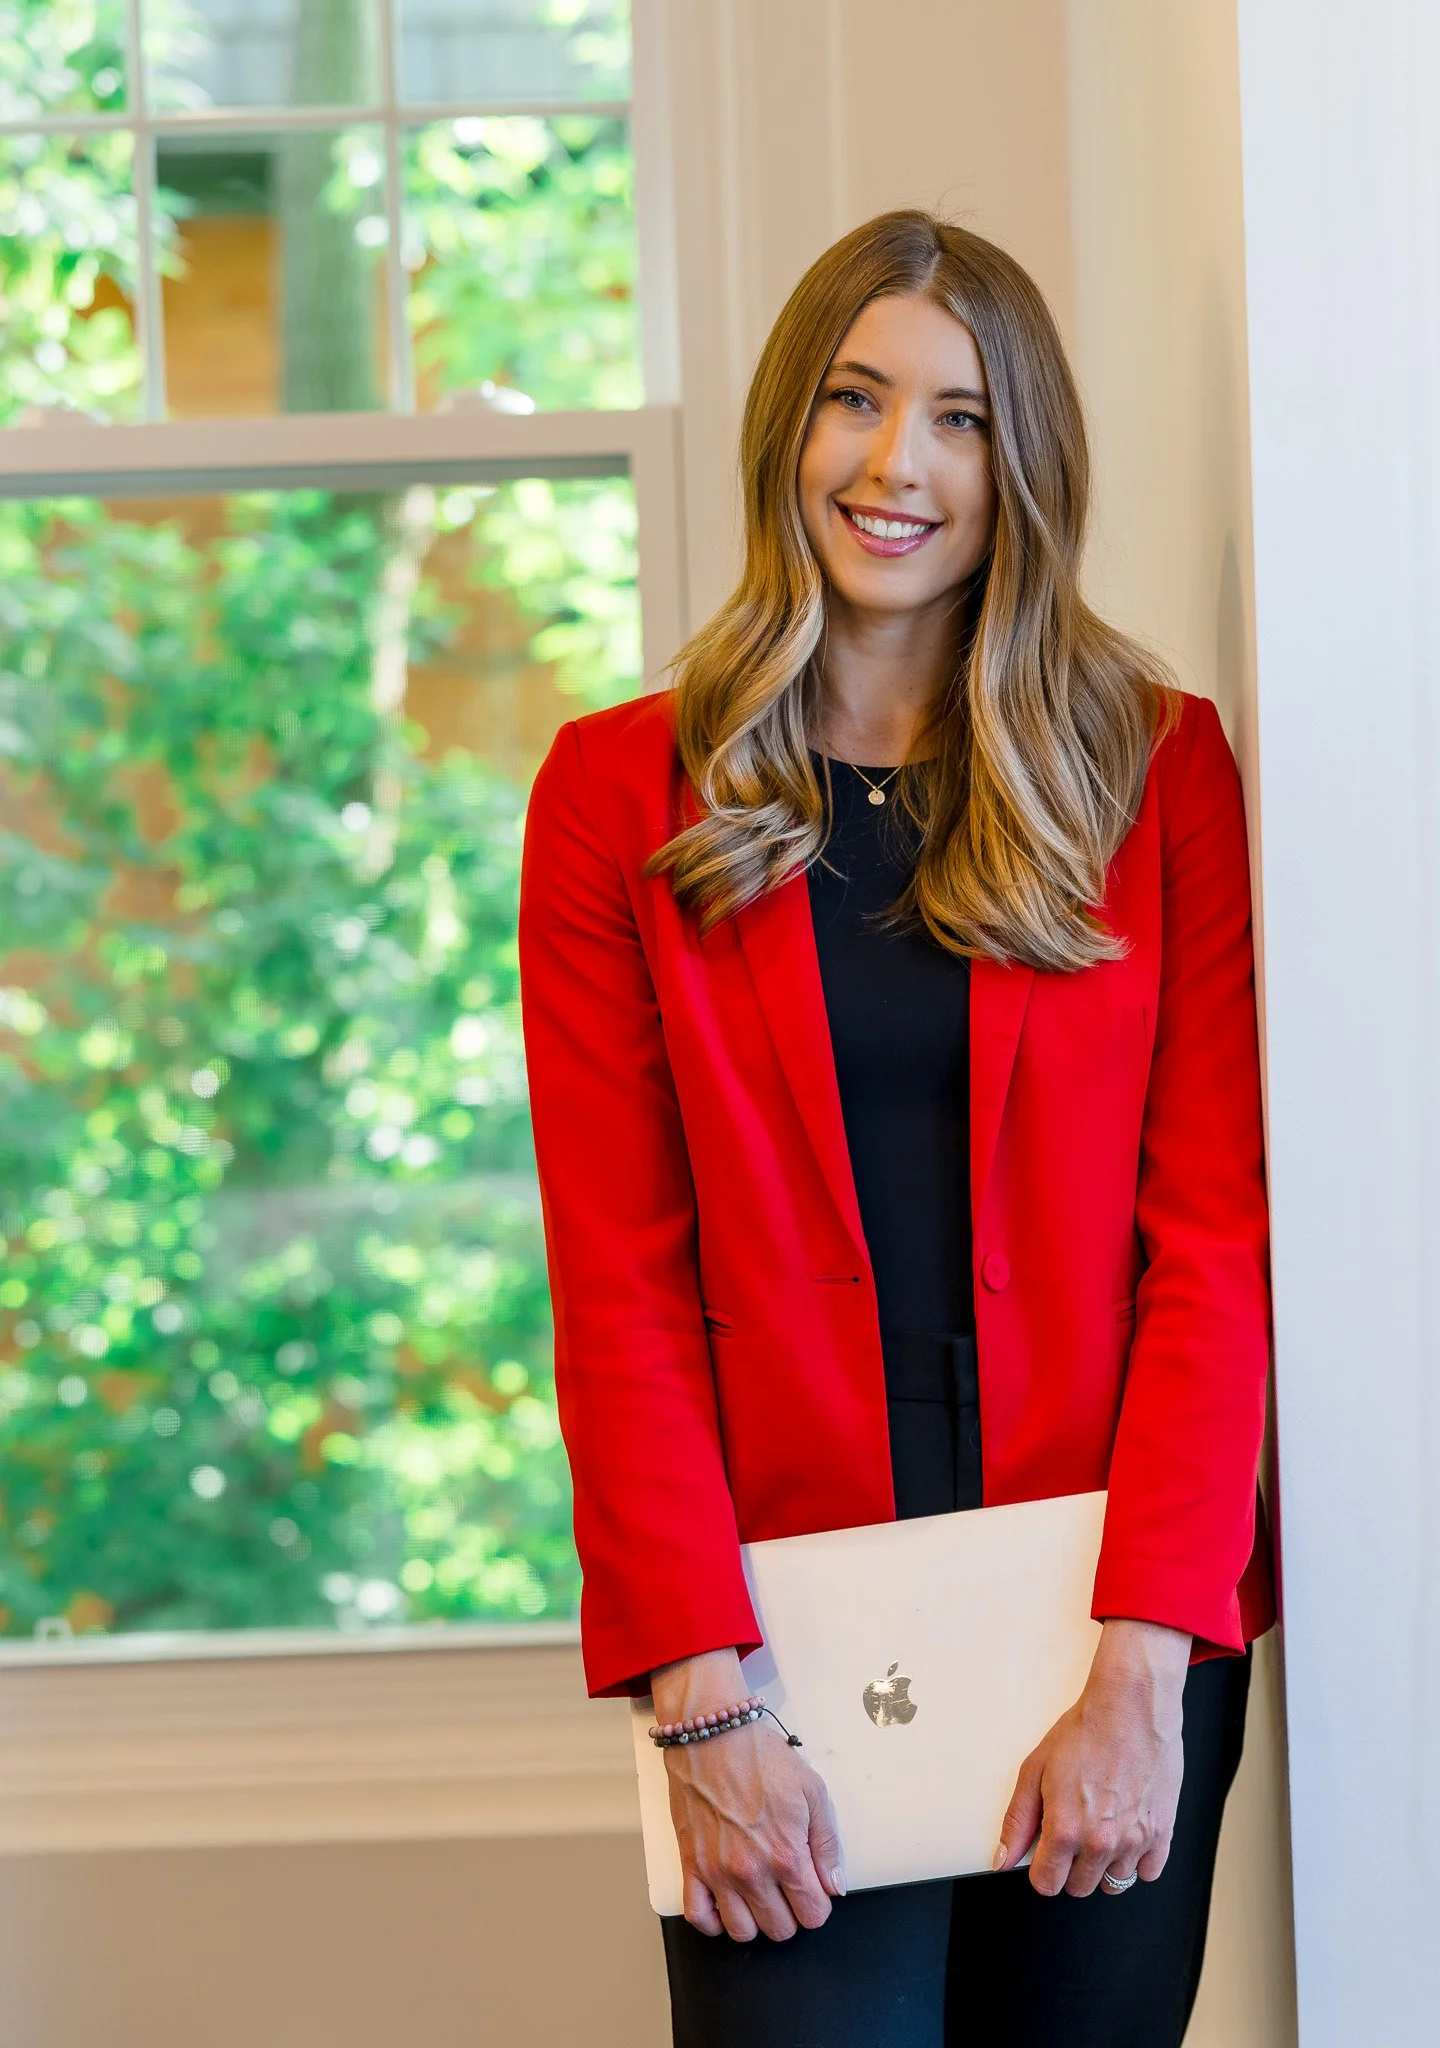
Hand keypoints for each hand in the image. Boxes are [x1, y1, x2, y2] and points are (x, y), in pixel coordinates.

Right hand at [651, 1648, 844, 1940]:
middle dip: (790, 1913)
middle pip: (780, 1929)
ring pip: (742, 1932)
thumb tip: (834, 1885)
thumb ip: (827, 1844)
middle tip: (786, 1887)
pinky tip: (724, 1904)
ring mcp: (717, 1872)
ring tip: (758, 1894)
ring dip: (754, 1919)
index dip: (818, 1903)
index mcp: (787, 1855)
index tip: (812, 1887)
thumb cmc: (760, 1757)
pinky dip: (712, 1921)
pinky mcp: (691, 1865)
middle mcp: (752, 1872)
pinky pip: (698, 1917)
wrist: (713, 1734)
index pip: (813, 1915)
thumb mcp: (812, 1790)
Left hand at [993, 1618, 1190, 1897]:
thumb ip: (1017, 1820)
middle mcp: (1101, 1842)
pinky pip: (1147, 1872)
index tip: (1046, 1852)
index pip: (1047, 1884)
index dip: (1042, 1868)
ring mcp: (1134, 1841)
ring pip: (1113, 1883)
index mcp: (1066, 1829)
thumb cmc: (1085, 1730)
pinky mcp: (1162, 1833)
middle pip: (1079, 1887)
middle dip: (1070, 1866)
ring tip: (1100, 1825)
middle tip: (1073, 1829)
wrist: (1132, 1706)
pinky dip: (1136, 1859)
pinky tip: (1126, 1830)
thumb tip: (1003, 1858)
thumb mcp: (1035, 1768)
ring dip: (1103, 1863)